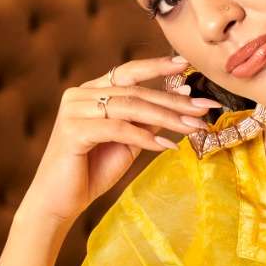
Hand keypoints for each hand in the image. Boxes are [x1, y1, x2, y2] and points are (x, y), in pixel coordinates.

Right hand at [19, 53, 217, 224]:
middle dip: (174, 100)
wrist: (60, 201)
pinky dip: (146, 137)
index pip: (128, 72)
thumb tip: (180, 104)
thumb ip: (146, 121)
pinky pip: (118, 129)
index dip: (157, 66)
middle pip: (135, 92)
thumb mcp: (128, 142)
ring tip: (194, 127)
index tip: (186, 65)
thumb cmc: (92, 171)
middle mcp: (80, 95)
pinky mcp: (73, 130)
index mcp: (91, 92)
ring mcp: (74, 110)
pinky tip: (168, 146)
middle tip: (205, 108)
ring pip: (130, 107)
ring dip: (167, 117)